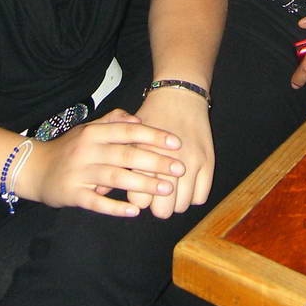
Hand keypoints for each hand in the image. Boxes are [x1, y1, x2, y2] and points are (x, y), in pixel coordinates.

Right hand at [27, 108, 185, 215]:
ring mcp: (80, 173)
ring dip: (143, 184)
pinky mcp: (73, 195)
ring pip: (116, 178)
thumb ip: (113, 121)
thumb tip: (138, 120)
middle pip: (127, 155)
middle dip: (156, 161)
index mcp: (94, 133)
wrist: (34, 168)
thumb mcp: (88, 129)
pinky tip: (135, 212)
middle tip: (180, 168)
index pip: (129, 132)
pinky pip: (97, 203)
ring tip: (166, 189)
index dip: (153, 136)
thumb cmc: (69, 149)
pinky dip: (116, 208)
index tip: (176, 143)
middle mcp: (88, 150)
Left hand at [127, 88, 213, 217]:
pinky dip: (192, 197)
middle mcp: (169, 164)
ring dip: (176, 203)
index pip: (140, 202)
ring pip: (182, 206)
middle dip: (158, 207)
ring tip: (172, 192)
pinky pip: (200, 196)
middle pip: (163, 210)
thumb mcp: (130, 137)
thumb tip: (98, 191)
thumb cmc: (151, 116)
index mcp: (146, 158)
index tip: (139, 193)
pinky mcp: (207, 162)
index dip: (139, 198)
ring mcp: (191, 164)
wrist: (179, 95)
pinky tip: (186, 188)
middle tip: (156, 198)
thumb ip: (118, 166)